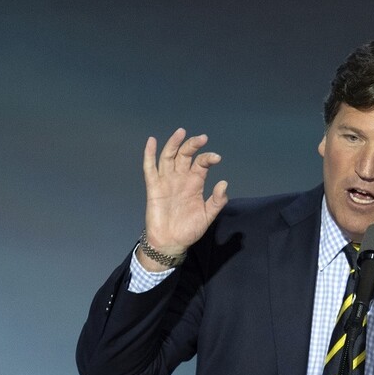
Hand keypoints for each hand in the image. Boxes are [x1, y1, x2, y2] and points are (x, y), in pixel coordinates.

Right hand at [140, 128, 228, 269]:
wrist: (171, 242)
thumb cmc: (189, 229)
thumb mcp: (208, 216)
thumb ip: (217, 201)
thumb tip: (224, 184)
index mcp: (195, 183)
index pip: (201, 164)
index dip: (208, 158)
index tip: (216, 158)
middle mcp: (180, 178)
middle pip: (185, 155)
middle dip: (192, 145)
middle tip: (202, 138)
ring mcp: (166, 181)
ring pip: (168, 157)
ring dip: (174, 144)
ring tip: (181, 132)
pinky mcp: (154, 187)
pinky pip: (150, 168)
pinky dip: (149, 154)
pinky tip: (152, 141)